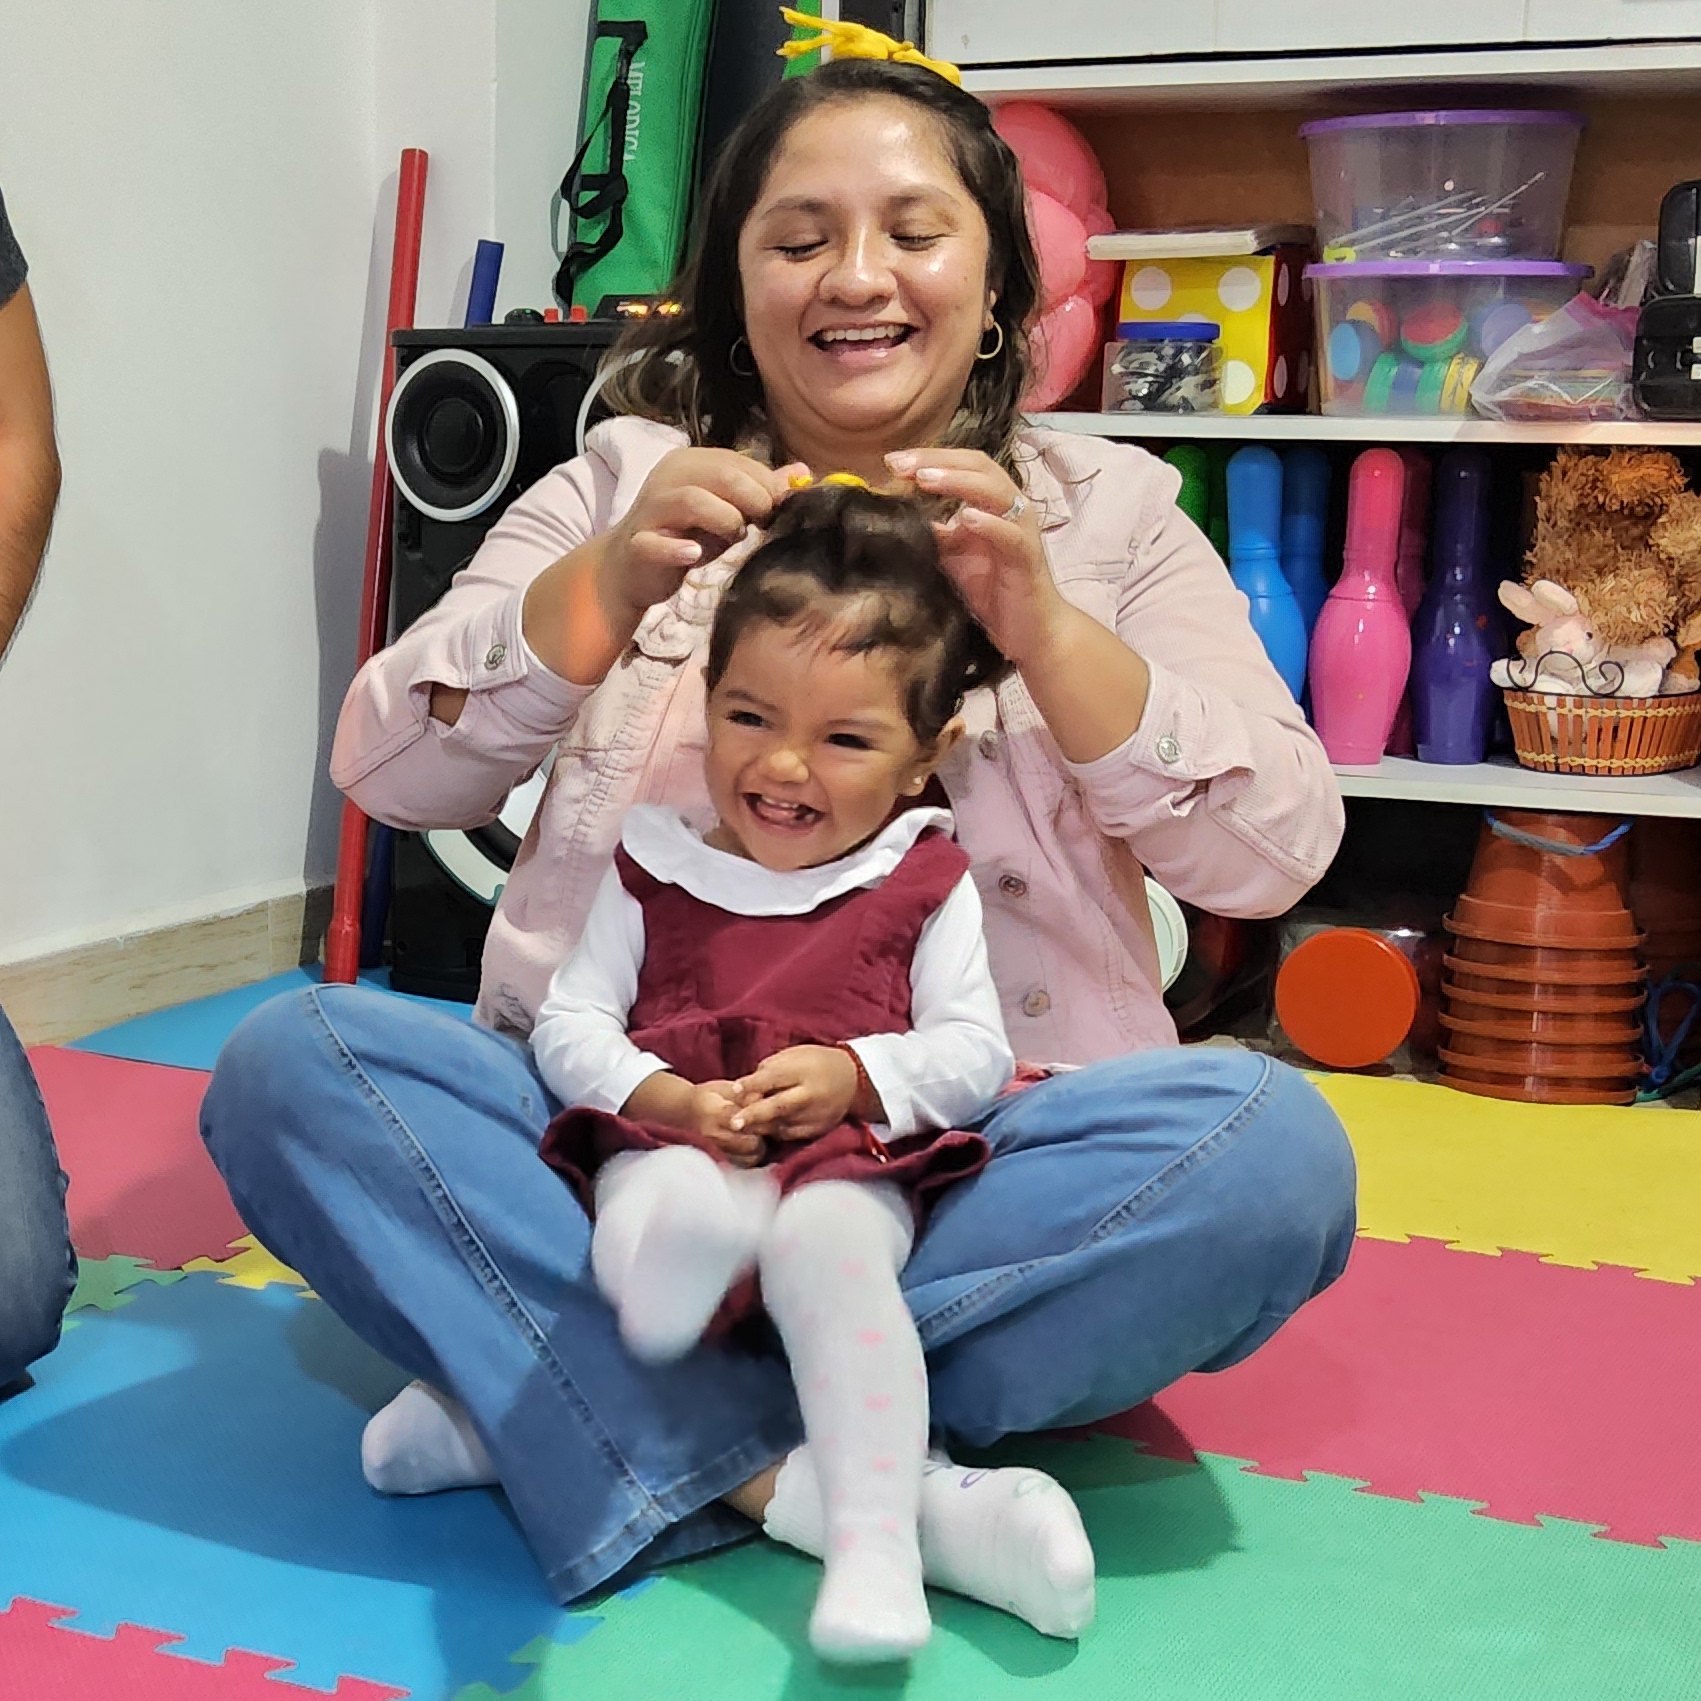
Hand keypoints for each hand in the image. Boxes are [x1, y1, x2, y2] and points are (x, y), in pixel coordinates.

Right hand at [599, 448, 806, 625]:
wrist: (631, 569)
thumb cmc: (685, 536)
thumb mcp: (726, 511)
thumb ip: (759, 491)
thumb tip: (802, 472)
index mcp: (691, 463)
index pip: (738, 462)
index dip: (767, 484)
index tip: (780, 509)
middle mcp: (668, 478)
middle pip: (721, 475)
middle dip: (754, 499)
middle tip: (765, 523)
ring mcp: (651, 510)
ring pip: (693, 501)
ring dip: (726, 521)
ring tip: (735, 538)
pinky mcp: (639, 544)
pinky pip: (656, 543)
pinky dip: (679, 549)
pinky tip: (694, 554)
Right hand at [620, 1071, 764, 1165]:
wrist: (681, 1114)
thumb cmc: (706, 1097)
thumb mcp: (722, 1088)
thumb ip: (743, 1093)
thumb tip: (762, 1098)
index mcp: (713, 1112)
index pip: (744, 1120)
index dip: (760, 1118)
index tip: (770, 1113)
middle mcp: (712, 1135)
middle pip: (750, 1143)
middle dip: (764, 1135)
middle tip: (769, 1126)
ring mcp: (713, 1151)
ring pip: (748, 1158)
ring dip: (759, 1149)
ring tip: (759, 1137)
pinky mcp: (716, 1162)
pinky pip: (742, 1166)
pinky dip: (750, 1158)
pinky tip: (751, 1147)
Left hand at [732, 1045, 861, 1143]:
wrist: (852, 1080)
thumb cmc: (815, 1063)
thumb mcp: (794, 1055)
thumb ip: (769, 1069)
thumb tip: (745, 1088)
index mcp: (804, 1070)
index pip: (774, 1077)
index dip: (752, 1084)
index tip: (734, 1089)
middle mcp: (812, 1094)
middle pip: (779, 1106)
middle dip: (754, 1115)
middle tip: (733, 1123)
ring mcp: (816, 1115)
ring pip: (782, 1124)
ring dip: (760, 1126)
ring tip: (741, 1126)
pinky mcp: (818, 1130)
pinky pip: (790, 1134)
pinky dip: (774, 1132)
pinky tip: (765, 1127)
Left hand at [884, 447, 1068, 668]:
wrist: (1030, 630)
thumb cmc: (992, 590)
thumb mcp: (951, 556)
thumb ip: (932, 533)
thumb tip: (897, 514)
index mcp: (992, 503)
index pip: (962, 465)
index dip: (929, 458)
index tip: (892, 462)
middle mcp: (1010, 508)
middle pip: (978, 466)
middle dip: (938, 461)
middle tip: (900, 463)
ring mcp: (1021, 531)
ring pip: (996, 492)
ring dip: (960, 481)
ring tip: (926, 479)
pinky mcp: (1027, 558)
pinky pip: (1011, 535)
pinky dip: (990, 524)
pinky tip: (967, 517)